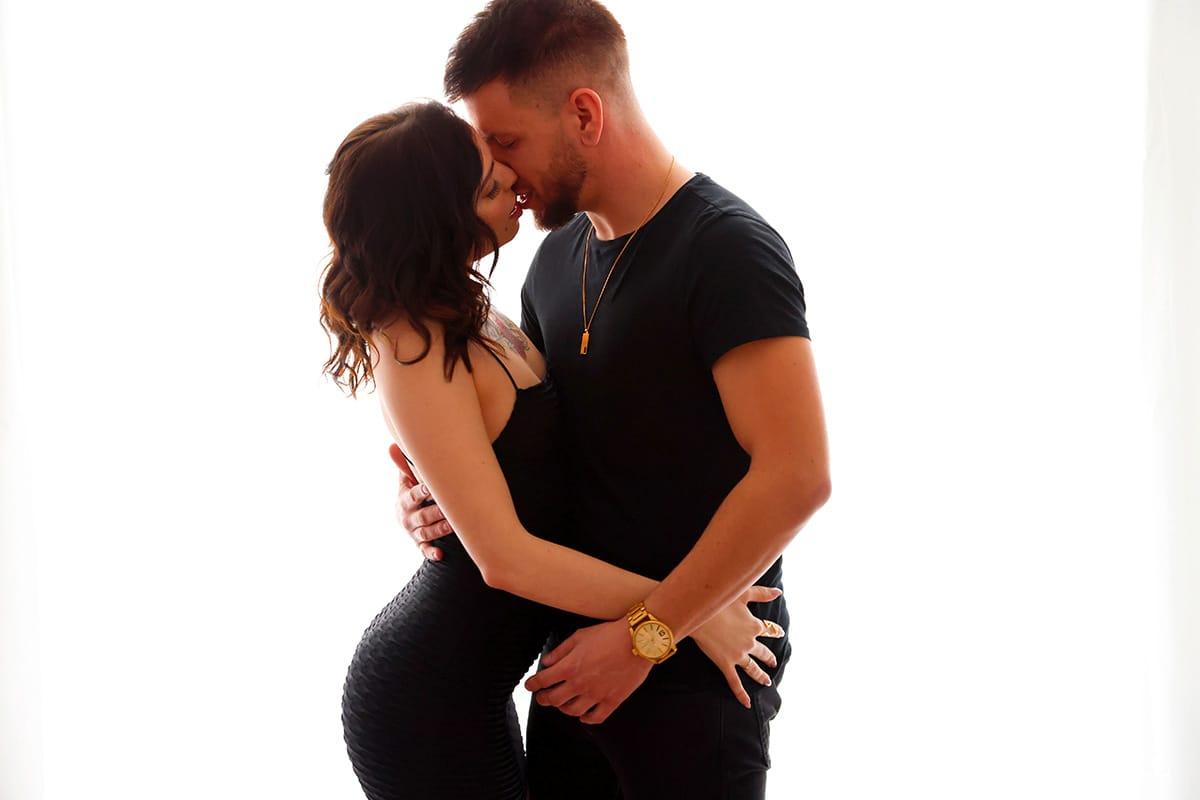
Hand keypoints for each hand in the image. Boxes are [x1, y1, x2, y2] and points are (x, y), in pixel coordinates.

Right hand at [389, 443, 453, 560]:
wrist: (404, 516)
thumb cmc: (411, 493)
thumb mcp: (405, 480)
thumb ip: (403, 465)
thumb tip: (393, 445)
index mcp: (405, 500)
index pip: (413, 496)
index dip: (421, 492)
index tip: (431, 487)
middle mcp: (409, 518)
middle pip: (422, 516)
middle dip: (435, 513)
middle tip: (449, 510)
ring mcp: (414, 532)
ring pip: (426, 533)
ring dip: (439, 530)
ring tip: (452, 526)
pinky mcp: (420, 544)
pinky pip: (425, 550)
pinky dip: (431, 553)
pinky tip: (440, 554)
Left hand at [524, 618, 651, 724]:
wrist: (637, 640)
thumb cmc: (608, 634)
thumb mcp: (580, 636)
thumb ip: (561, 651)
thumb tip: (546, 662)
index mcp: (569, 667)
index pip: (543, 681)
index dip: (533, 684)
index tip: (530, 686)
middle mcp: (580, 684)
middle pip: (554, 700)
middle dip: (544, 699)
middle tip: (542, 697)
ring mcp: (596, 695)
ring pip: (572, 711)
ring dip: (564, 708)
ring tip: (563, 704)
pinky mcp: (612, 701)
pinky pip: (595, 718)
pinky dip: (586, 719)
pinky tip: (583, 715)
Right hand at [690, 585, 784, 708]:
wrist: (700, 613)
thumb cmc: (720, 600)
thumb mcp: (743, 593)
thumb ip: (762, 593)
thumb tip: (780, 592)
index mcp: (754, 625)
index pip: (768, 629)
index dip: (774, 631)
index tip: (779, 632)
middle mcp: (749, 642)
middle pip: (763, 652)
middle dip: (769, 657)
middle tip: (773, 662)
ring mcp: (738, 655)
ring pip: (753, 669)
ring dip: (760, 675)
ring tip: (766, 681)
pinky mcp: (726, 664)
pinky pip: (735, 682)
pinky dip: (741, 694)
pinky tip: (746, 703)